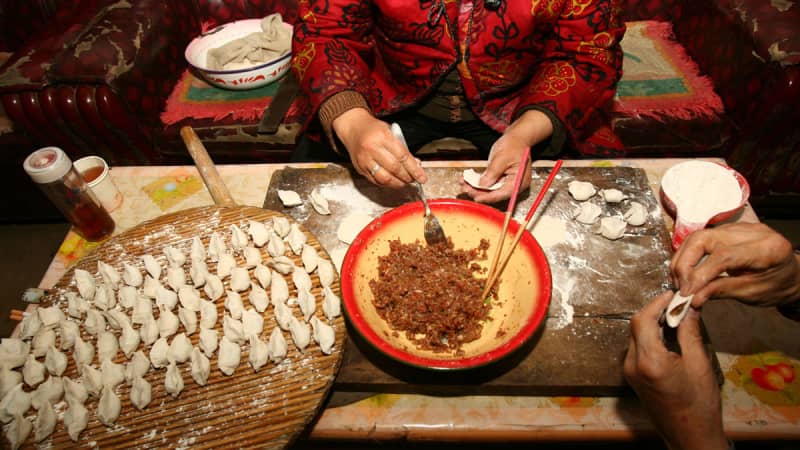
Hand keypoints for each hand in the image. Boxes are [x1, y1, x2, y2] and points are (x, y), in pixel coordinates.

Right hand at [332, 108, 426, 188]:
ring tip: (404, 181)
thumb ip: (403, 148)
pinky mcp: (359, 168)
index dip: (414, 169)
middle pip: (394, 169)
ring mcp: (364, 160)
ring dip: (397, 183)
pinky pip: (375, 181)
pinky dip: (387, 184)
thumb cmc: (373, 129)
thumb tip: (416, 165)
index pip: (403, 157)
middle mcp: (372, 149)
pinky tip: (393, 181)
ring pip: (384, 179)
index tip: (422, 177)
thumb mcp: (391, 132)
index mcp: (382, 137)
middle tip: (414, 179)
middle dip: (407, 177)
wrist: (353, 128)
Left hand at [460, 109, 551, 202]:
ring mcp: (506, 182)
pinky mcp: (500, 179)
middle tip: (466, 189)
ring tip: (463, 184)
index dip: (488, 197)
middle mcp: (514, 185)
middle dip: (479, 192)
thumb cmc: (514, 144)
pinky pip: (488, 183)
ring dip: (476, 187)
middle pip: (495, 193)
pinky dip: (478, 182)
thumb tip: (482, 185)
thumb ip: (492, 172)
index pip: (503, 194)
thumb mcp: (501, 158)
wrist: (516, 137)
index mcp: (519, 181)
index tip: (476, 197)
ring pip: (489, 189)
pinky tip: (467, 180)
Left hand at [624, 291, 727, 449]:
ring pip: (635, 334)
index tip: (672, 295)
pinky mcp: (632, 375)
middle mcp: (632, 365)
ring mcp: (629, 371)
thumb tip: (688, 305)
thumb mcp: (698, 363)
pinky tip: (667, 333)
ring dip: (652, 322)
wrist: (688, 435)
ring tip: (674, 316)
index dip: (656, 302)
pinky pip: (636, 346)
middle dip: (655, 310)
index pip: (642, 320)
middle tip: (676, 303)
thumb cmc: (698, 404)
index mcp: (648, 362)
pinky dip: (650, 335)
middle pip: (636, 325)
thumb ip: (689, 331)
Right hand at [671, 222, 799, 307]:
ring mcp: (737, 227)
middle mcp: (751, 231)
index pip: (723, 256)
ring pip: (696, 236)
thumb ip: (722, 291)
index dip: (700, 274)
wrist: (790, 275)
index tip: (687, 293)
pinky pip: (700, 238)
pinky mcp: (728, 230)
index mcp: (766, 248)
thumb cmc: (777, 286)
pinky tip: (686, 271)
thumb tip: (693, 298)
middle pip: (703, 239)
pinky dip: (688, 255)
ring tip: (679, 280)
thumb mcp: (753, 294)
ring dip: (682, 259)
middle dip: (684, 263)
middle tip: (679, 285)